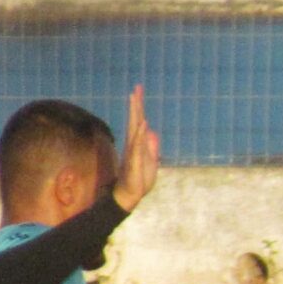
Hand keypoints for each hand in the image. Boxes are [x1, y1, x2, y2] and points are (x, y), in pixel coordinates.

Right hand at [113, 83, 160, 211]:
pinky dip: (140, 133)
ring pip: (134, 128)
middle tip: (136, 88)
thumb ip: (151, 146)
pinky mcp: (134, 160)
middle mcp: (133, 144)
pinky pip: (137, 144)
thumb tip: (152, 131)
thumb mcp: (151, 161)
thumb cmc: (139, 179)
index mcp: (138, 143)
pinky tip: (143, 122)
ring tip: (135, 98)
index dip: (138, 107)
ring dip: (136, 113)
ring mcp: (133, 151)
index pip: (139, 121)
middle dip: (136, 104)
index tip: (137, 91)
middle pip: (135, 120)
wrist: (130, 195)